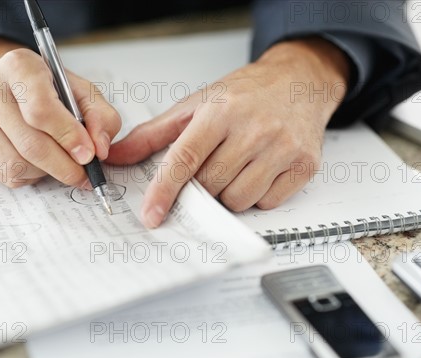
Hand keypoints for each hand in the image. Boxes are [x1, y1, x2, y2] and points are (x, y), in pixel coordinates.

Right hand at [0, 37, 120, 187]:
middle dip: (65, 166)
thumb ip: (100, 117)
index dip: (68, 136)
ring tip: (61, 161)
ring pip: (18, 165)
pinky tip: (40, 162)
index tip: (89, 154)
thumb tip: (99, 149)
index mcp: (19, 66)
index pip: (40, 109)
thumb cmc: (53, 90)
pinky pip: (8, 175)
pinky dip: (32, 176)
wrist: (14, 88)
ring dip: (48, 172)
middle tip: (85, 174)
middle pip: (30, 144)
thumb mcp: (83, 93)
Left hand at [107, 37, 349, 227]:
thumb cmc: (245, 94)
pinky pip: (267, 203)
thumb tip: (116, 156)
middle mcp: (255, 130)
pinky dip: (257, 195)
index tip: (151, 214)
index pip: (185, 159)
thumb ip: (153, 134)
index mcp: (222, 111)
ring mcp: (283, 149)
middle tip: (211, 165)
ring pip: (238, 200)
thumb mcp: (196, 105)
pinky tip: (260, 170)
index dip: (164, 190)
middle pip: (210, 185)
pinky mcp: (304, 166)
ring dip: (229, 193)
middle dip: (202, 185)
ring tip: (238, 164)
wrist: (299, 81)